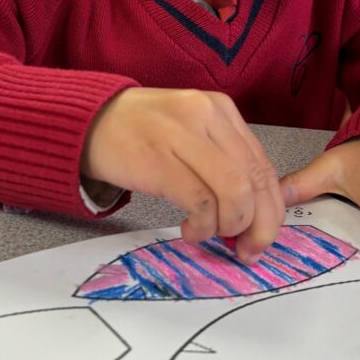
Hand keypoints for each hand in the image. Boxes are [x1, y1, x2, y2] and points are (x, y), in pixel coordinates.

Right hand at [82, 88, 284, 261]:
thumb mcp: (189, 132)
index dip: (272, 209)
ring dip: (231, 225)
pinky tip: (190, 230)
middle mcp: (208, 116)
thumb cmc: (139, 133)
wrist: (87, 121)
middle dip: (260, 225)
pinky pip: (200, 201)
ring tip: (210, 234)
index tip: (263, 237)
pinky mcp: (159, 160)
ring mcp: (183, 135)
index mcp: (221, 109)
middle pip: (255, 180)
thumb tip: (254, 213)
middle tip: (248, 250)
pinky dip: (204, 225)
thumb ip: (222, 161)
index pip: (263, 165)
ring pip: (235, 191)